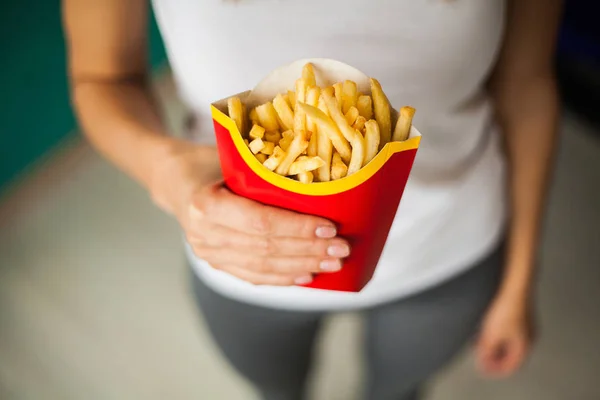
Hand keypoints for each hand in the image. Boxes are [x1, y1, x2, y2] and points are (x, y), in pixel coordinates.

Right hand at [149, 140, 349, 285]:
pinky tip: (307, 275)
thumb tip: (321, 177)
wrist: (175, 180)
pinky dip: (283, 277)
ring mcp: (208, 252)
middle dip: (309, 250)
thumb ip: (264, 170)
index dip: (297, 228)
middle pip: (266, 248)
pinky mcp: (216, 263)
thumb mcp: (231, 155)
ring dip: (302, 267)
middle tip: (342, 249)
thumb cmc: (209, 162)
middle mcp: (203, 233)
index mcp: (205, 203)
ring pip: (263, 267)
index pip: (260, 222)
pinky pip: (253, 276)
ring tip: (333, 263)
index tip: (330, 228)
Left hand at [475, 293, 534, 377]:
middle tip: (481, 356)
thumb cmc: (507, 310)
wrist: (516, 287)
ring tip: (480, 343)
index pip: (511, 367)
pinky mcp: (522, 315)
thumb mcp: (491, 335)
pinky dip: (497, 335)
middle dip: (494, 357)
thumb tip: (483, 363)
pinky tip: (486, 328)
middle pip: (511, 355)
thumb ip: (486, 351)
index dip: (495, 370)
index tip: (483, 368)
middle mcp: (529, 338)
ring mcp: (527, 326)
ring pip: (510, 342)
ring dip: (495, 345)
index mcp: (524, 347)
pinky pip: (509, 331)